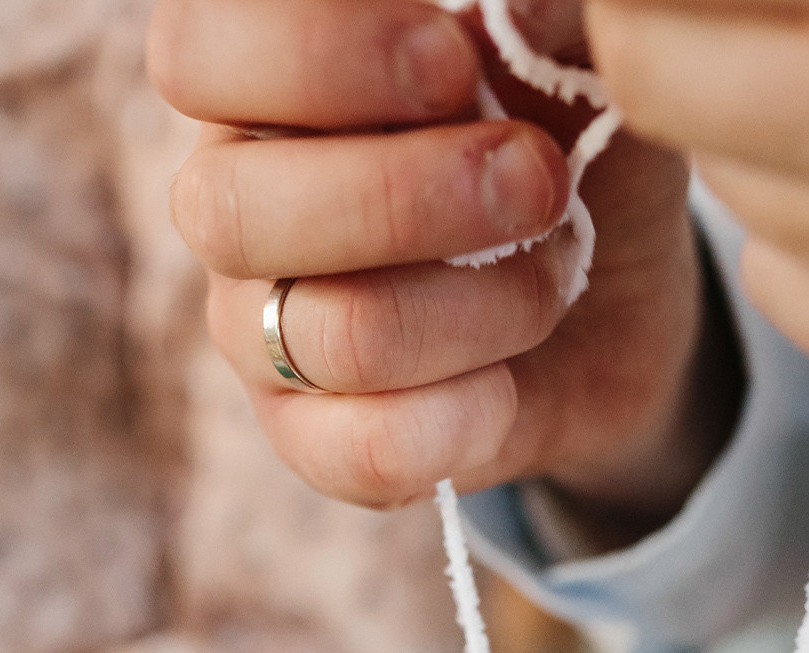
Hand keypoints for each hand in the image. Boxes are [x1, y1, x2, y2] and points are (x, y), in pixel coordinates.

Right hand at [152, 0, 737, 518]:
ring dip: (483, 307)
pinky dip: (465, 418)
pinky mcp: (307, 438)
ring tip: (556, 273)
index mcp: (265, 80)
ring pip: (328, 336)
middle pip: (229, 211)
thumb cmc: (566, 136)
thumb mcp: (572, 54)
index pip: (195, 52)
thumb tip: (525, 2)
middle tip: (537, 175)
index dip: (316, 58)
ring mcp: (258, 327)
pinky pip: (361, 451)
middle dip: (408, 199)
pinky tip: (511, 381)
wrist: (613, 296)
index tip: (454, 63)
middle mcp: (234, 199)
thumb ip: (536, 16)